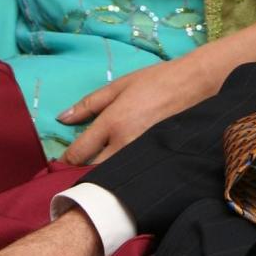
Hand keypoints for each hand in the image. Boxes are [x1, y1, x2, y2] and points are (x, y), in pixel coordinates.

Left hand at [59, 51, 218, 164]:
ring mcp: (141, 155)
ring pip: (113, 174)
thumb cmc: (154, 81)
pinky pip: (132, 172)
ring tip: (103, 164)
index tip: (63, 160)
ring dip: (104, 173)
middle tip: (85, 162)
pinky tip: (124, 166)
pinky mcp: (155, 160)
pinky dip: (124, 172)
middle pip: (94, 170)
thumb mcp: (119, 86)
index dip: (67, 159)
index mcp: (112, 122)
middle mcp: (125, 143)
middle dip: (85, 169)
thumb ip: (89, 104)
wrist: (193, 84)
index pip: (79, 153)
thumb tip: (61, 119)